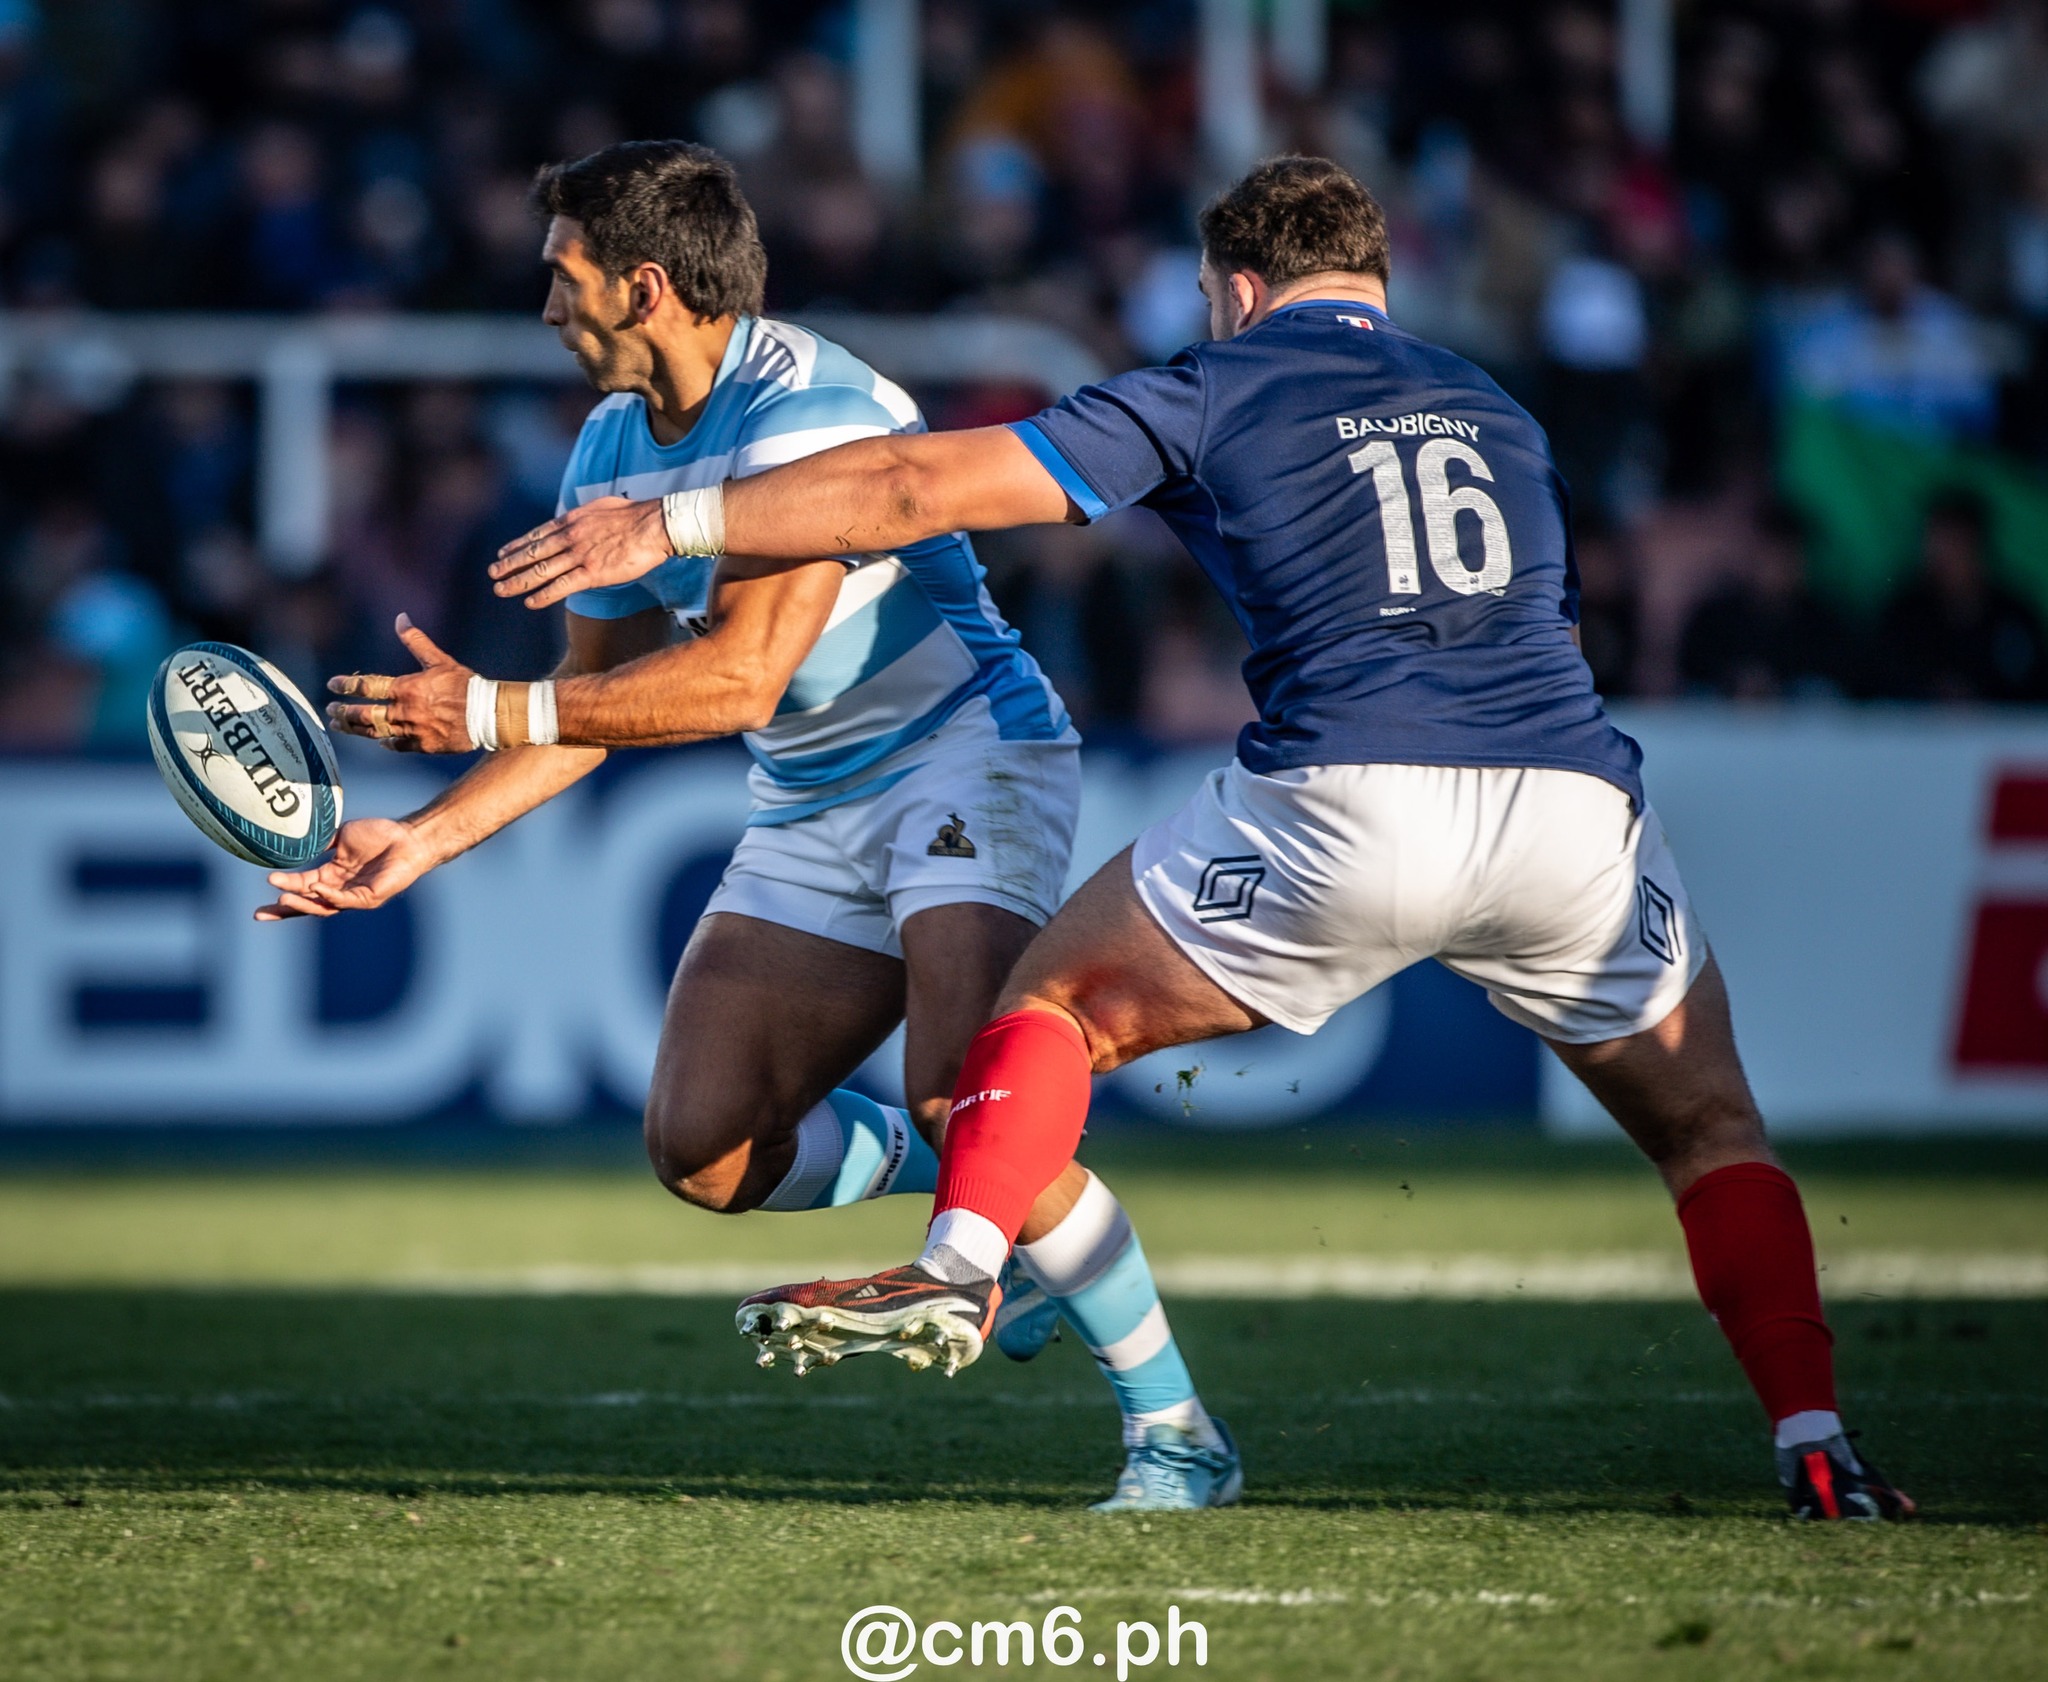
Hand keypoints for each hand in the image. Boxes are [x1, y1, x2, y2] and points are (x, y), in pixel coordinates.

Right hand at [254, 817, 435, 920]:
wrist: (408, 836)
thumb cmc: (380, 835)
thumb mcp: (342, 836)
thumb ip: (322, 842)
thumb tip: (297, 839)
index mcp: (332, 876)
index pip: (302, 888)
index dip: (283, 890)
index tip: (261, 893)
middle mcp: (340, 890)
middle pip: (307, 904)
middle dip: (284, 909)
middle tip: (260, 913)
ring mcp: (355, 896)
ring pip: (324, 906)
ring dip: (302, 903)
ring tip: (281, 898)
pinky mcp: (370, 897)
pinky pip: (346, 900)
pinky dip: (330, 895)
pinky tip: (317, 887)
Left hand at [326, 615, 474, 751]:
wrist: (488, 714)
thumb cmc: (465, 685)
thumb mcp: (440, 660)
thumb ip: (416, 641)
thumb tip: (400, 618)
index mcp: (407, 688)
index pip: (367, 686)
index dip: (347, 685)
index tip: (332, 685)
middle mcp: (405, 711)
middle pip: (364, 714)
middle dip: (344, 711)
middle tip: (331, 709)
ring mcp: (412, 730)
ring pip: (375, 732)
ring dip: (355, 729)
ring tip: (341, 726)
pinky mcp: (423, 745)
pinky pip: (397, 746)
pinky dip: (385, 742)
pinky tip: (379, 741)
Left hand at [489, 495, 670, 609]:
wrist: (655, 525)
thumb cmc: (635, 516)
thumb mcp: (601, 507)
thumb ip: (584, 517)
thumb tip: (576, 520)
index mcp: (572, 521)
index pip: (537, 535)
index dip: (517, 545)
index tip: (502, 552)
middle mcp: (570, 537)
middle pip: (532, 553)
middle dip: (509, 564)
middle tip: (492, 573)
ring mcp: (580, 556)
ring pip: (541, 570)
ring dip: (518, 581)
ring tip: (501, 590)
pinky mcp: (593, 573)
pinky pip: (562, 586)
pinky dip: (544, 595)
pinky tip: (530, 602)